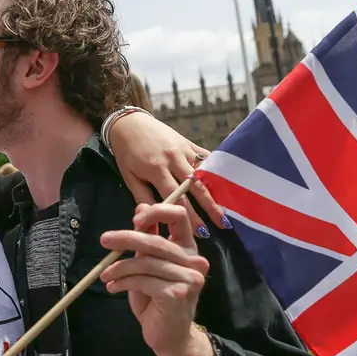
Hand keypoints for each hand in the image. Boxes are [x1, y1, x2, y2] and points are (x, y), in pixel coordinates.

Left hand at [98, 202, 208, 355]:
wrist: (169, 336)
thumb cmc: (157, 299)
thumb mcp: (149, 265)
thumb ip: (147, 239)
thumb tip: (140, 207)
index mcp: (188, 248)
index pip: (179, 216)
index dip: (156, 212)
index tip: (135, 218)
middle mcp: (194, 261)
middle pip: (156, 240)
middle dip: (126, 238)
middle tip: (104, 239)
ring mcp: (189, 279)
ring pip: (145, 262)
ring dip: (119, 267)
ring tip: (105, 275)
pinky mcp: (177, 294)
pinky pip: (142, 280)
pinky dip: (122, 282)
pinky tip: (113, 287)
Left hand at [107, 112, 230, 237]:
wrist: (130, 124)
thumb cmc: (127, 153)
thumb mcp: (129, 177)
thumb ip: (143, 197)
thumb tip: (154, 218)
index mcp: (157, 169)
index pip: (177, 197)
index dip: (190, 216)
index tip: (199, 232)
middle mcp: (174, 159)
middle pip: (196, 187)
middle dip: (210, 207)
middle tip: (222, 224)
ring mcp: (184, 149)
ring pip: (205, 173)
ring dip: (217, 191)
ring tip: (229, 207)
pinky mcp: (189, 143)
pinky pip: (206, 157)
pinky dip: (216, 171)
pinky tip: (227, 184)